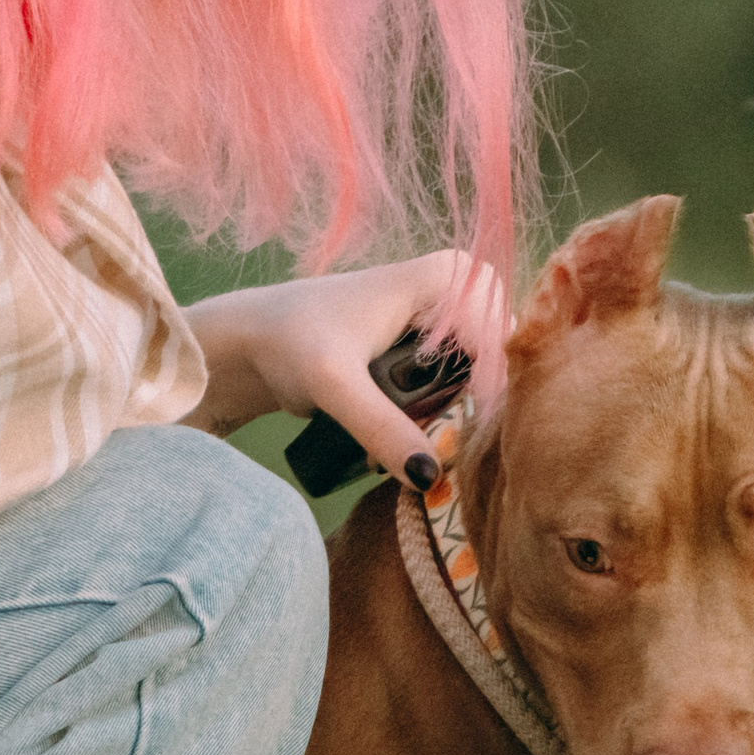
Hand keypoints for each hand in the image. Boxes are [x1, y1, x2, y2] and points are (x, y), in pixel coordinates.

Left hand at [180, 252, 507, 489]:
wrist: (248, 344)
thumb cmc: (289, 343)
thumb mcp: (335, 385)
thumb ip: (381, 427)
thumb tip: (430, 479)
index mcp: (452, 276)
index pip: (505, 341)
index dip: (498, 393)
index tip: (474, 439)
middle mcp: (461, 293)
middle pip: (503, 364)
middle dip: (484, 411)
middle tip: (458, 452)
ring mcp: (449, 325)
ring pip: (486, 383)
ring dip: (467, 422)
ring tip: (442, 451)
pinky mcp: (433, 354)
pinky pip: (465, 392)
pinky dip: (452, 421)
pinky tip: (435, 445)